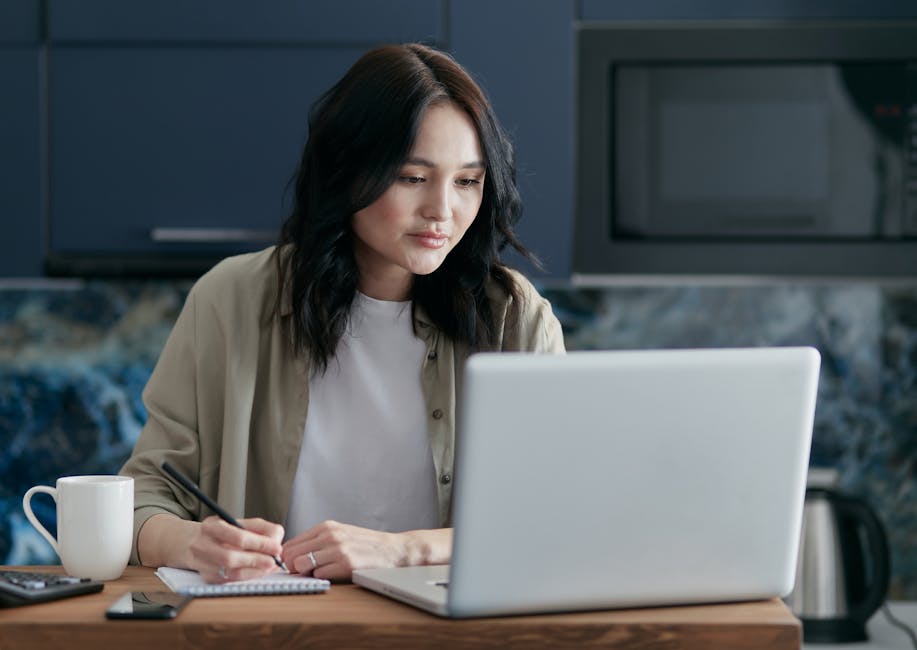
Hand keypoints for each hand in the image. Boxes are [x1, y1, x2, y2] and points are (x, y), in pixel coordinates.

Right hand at [188, 516, 284, 582]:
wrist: (195, 543)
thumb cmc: (222, 532)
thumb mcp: (239, 522)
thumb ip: (260, 528)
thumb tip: (277, 539)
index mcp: (211, 527)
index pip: (238, 536)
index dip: (260, 543)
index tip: (276, 547)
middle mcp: (202, 546)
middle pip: (231, 557)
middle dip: (257, 560)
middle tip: (274, 560)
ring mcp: (202, 564)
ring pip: (231, 573)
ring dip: (255, 571)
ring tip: (270, 566)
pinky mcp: (207, 578)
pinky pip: (231, 581)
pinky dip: (249, 577)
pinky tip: (259, 571)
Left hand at [282, 521, 451, 581]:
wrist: (393, 551)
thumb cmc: (365, 546)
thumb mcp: (340, 536)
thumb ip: (317, 543)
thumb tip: (290, 558)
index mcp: (326, 527)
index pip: (290, 544)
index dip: (288, 559)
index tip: (294, 567)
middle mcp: (329, 535)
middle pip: (290, 555)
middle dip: (293, 567)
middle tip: (305, 573)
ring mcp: (337, 548)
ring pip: (301, 564)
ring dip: (307, 572)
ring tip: (320, 573)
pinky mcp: (345, 563)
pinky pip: (319, 574)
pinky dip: (323, 577)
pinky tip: (335, 574)